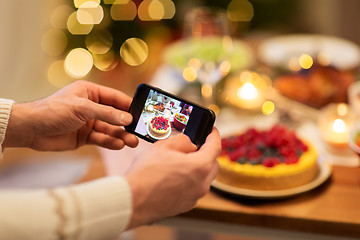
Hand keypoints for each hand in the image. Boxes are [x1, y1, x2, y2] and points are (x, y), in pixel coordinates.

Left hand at [3, 80, 138, 150]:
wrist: (32, 129)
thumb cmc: (53, 111)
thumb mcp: (83, 109)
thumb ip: (107, 113)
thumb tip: (127, 118)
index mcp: (91, 92)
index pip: (115, 98)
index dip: (129, 105)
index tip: (143, 113)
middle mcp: (92, 107)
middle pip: (115, 115)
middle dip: (127, 124)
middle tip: (140, 131)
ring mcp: (89, 122)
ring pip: (110, 129)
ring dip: (121, 135)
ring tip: (132, 142)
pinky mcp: (85, 136)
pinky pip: (102, 139)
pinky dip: (110, 142)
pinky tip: (119, 145)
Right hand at [125, 128, 220, 228]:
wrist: (132, 200)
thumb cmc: (146, 174)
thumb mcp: (164, 146)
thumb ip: (183, 141)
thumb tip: (190, 144)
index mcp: (200, 166)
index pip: (215, 146)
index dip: (214, 135)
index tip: (212, 131)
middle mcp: (202, 184)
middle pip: (212, 163)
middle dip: (206, 153)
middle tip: (192, 146)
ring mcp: (195, 197)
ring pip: (203, 177)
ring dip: (197, 168)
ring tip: (177, 162)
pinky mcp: (186, 205)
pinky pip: (194, 189)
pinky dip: (189, 181)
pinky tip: (172, 177)